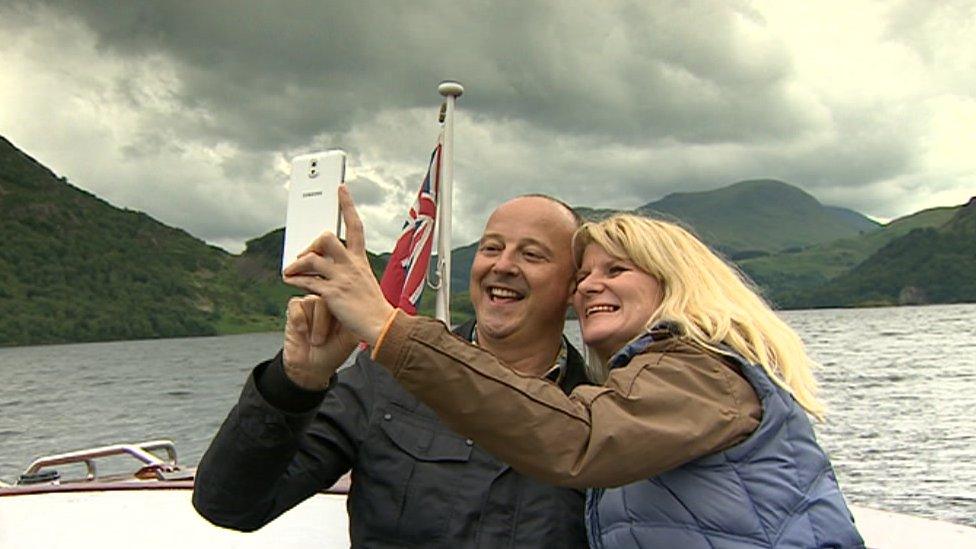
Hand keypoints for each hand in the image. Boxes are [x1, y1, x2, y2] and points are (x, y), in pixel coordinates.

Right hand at [282, 295, 357, 389]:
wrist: (311, 368)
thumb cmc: (332, 353)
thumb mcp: (351, 339)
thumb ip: (356, 322)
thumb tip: (362, 311)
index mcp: (344, 307)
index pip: (345, 297)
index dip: (342, 309)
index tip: (337, 328)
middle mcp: (329, 302)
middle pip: (329, 297)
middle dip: (324, 322)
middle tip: (322, 340)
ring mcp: (312, 303)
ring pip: (313, 301)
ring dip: (315, 324)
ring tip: (315, 340)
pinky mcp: (295, 307)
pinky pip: (296, 304)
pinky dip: (299, 319)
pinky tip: (303, 331)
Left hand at [283, 185, 394, 345]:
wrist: (381, 325)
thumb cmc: (372, 307)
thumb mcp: (364, 282)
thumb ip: (348, 271)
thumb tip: (326, 266)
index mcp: (360, 260)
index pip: (355, 226)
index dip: (347, 205)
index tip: (340, 189)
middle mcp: (351, 265)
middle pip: (327, 238)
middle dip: (312, 243)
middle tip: (305, 254)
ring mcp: (342, 278)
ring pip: (313, 258)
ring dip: (297, 264)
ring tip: (290, 271)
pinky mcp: (332, 293)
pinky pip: (307, 281)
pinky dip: (294, 279)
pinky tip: (289, 280)